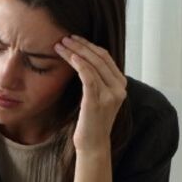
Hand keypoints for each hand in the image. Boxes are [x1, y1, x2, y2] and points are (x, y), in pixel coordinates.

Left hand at [54, 34, 125, 156]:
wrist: (93, 144)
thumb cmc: (91, 121)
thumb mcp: (99, 97)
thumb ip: (99, 80)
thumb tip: (85, 60)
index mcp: (121, 85)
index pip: (106, 57)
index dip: (89, 45)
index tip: (74, 38)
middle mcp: (119, 88)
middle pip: (100, 57)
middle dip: (81, 45)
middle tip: (65, 37)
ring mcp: (110, 94)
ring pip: (93, 64)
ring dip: (75, 51)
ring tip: (60, 44)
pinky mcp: (98, 100)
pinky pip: (89, 76)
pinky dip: (79, 64)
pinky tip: (69, 56)